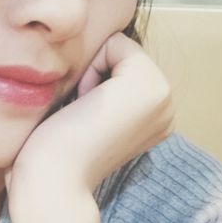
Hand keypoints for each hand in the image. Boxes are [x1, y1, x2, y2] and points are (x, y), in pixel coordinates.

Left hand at [4, 31, 174, 207]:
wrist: (54, 178)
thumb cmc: (57, 149)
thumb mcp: (90, 111)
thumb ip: (103, 88)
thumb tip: (92, 59)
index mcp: (153, 114)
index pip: (120, 62)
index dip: (92, 78)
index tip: (83, 115)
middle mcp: (167, 106)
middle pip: (120, 51)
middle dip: (94, 73)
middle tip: (82, 114)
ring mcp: (164, 96)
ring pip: (117, 47)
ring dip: (91, 73)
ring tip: (84, 112)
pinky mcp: (151, 85)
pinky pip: (114, 43)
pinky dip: (91, 69)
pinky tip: (86, 105)